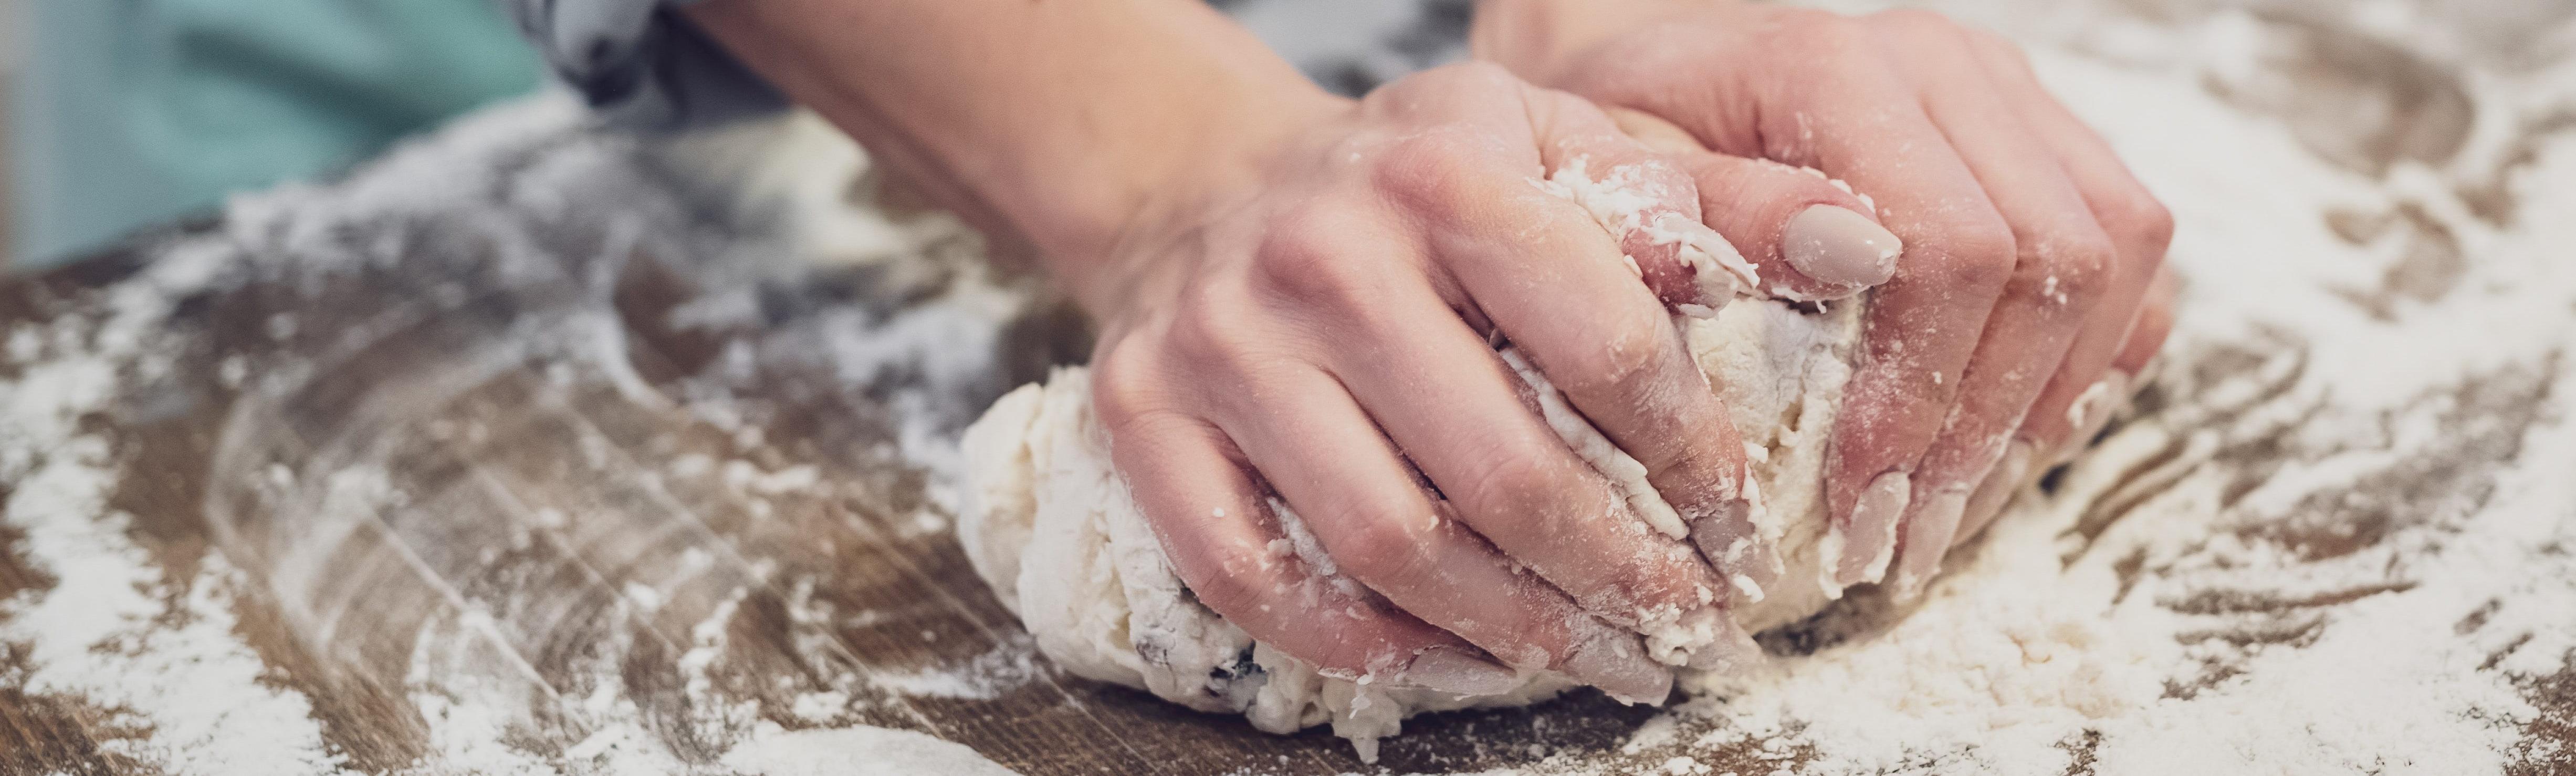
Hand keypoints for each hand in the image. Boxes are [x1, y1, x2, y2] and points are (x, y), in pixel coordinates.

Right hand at [1086, 62, 1829, 699]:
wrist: (1207, 182)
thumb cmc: (1417, 183)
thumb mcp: (1563, 147)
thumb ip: (1712, 200)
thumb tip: (1868, 249)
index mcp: (1446, 173)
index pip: (1606, 345)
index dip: (1693, 458)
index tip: (1737, 524)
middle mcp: (1323, 255)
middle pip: (1502, 472)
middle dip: (1617, 576)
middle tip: (1681, 627)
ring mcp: (1223, 345)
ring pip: (1386, 542)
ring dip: (1507, 631)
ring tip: (1590, 658)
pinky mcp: (1145, 419)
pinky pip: (1251, 576)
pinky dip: (1356, 641)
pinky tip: (1439, 656)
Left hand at [1476, 0, 2177, 595]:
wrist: (1660, 75)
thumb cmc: (1626, 142)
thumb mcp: (1618, 181)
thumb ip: (1719, 216)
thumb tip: (1845, 256)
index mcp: (1836, 67)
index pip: (1948, 245)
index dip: (1919, 392)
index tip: (1858, 501)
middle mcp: (1947, 67)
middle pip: (2055, 260)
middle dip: (1986, 427)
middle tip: (1904, 539)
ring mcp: (2014, 96)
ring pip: (2118, 257)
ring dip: (2047, 406)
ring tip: (1951, 510)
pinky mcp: (2051, 139)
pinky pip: (2133, 259)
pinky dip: (2089, 363)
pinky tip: (2002, 442)